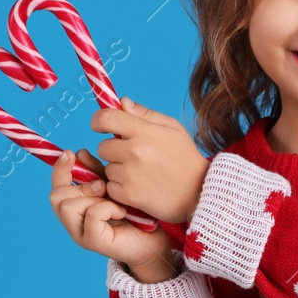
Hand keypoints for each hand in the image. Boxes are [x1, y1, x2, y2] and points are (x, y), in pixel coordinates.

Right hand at [50, 149, 174, 275]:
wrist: (153, 240)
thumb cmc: (133, 215)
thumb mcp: (112, 188)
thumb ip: (95, 173)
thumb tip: (80, 153)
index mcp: (75, 209)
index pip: (55, 187)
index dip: (59, 169)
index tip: (69, 154)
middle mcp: (73, 224)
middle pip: (57, 196)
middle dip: (81, 186)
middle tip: (103, 186)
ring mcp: (81, 235)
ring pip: (69, 206)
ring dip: (94, 198)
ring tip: (114, 202)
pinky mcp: (94, 242)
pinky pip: (92, 214)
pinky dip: (108, 208)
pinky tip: (121, 212)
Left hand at [90, 98, 211, 224]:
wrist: (199, 194)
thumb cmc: (186, 158)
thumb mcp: (172, 128)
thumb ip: (145, 114)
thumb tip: (122, 102)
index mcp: (144, 131)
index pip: (106, 118)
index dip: (98, 121)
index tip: (100, 126)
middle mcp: (134, 151)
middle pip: (103, 147)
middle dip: (114, 151)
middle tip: (133, 157)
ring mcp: (130, 174)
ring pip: (107, 168)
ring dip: (118, 171)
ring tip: (141, 174)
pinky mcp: (128, 194)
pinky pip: (111, 187)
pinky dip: (121, 188)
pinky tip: (139, 187)